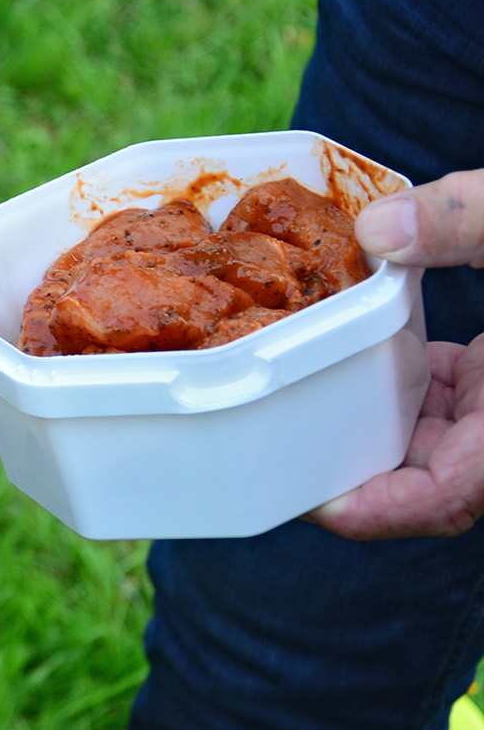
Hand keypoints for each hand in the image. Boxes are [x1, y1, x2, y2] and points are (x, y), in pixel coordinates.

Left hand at [309, 169, 483, 537]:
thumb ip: (474, 219)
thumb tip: (379, 228)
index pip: (444, 500)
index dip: (371, 510)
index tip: (305, 499)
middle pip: (426, 477)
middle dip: (353, 464)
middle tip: (266, 435)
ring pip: (437, 440)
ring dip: (372, 418)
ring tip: (290, 387)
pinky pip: (454, 401)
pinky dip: (408, 381)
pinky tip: (359, 341)